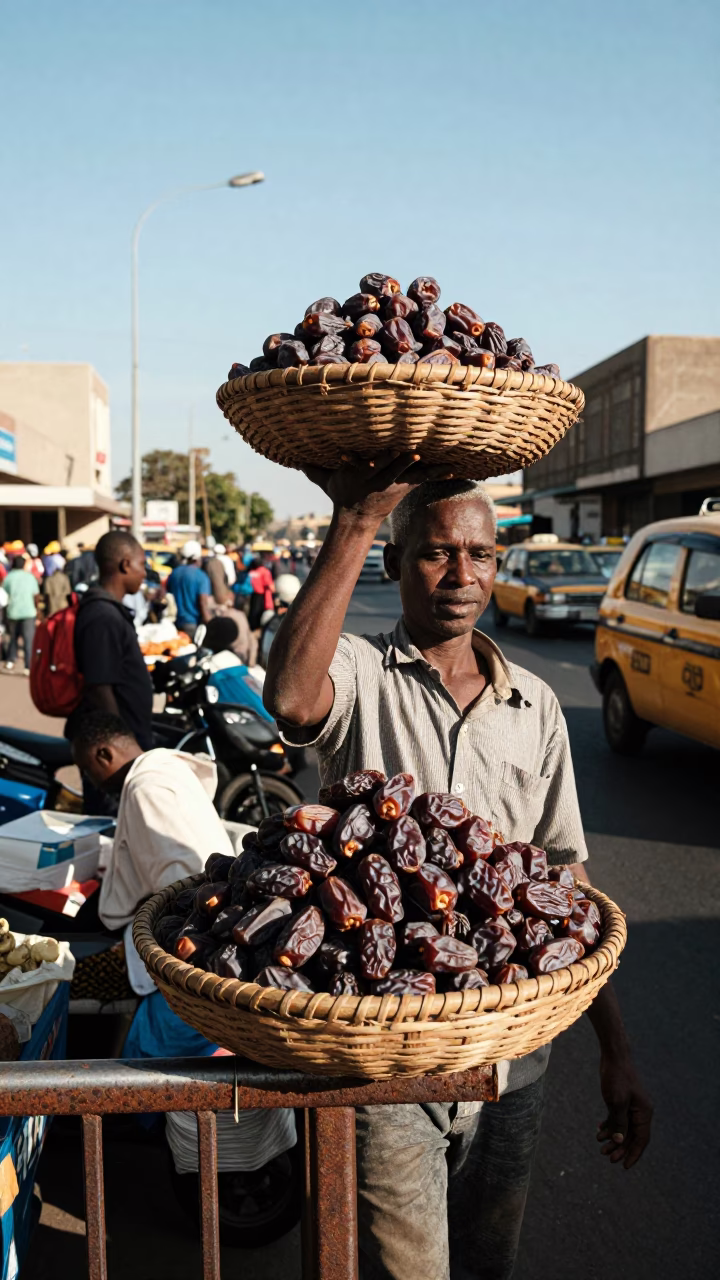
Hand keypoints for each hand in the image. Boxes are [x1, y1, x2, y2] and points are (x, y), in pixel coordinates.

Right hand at [303, 450, 454, 524]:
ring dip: (428, 466)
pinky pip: (425, 478)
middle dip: (405, 458)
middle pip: (395, 466)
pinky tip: (456, 469)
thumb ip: (312, 469)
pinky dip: (440, 473)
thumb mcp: (326, 482)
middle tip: (416, 450)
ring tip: (446, 460)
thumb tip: (292, 459)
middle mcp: (381, 478)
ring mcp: (396, 483)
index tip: (391, 449)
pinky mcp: (406, 486)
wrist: (357, 517)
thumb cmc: (342, 493)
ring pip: (414, 472)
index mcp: (364, 473)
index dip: (382, 458)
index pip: (373, 463)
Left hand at [597, 1051, 652, 1168]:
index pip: (642, 1139)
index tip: (624, 1166)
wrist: (614, 1057)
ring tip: (599, 1145)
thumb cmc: (617, 1077)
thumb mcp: (617, 1101)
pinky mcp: (622, 1101)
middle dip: (619, 1147)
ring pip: (623, 1128)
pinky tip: (600, 1131)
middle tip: (606, 1157)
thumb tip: (619, 1141)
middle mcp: (640, 1111)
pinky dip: (610, 1126)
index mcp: (644, 1112)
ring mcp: (631, 1106)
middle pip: (631, 1136)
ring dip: (613, 1138)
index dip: (634, 1154)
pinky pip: (618, 1119)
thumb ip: (619, 1122)